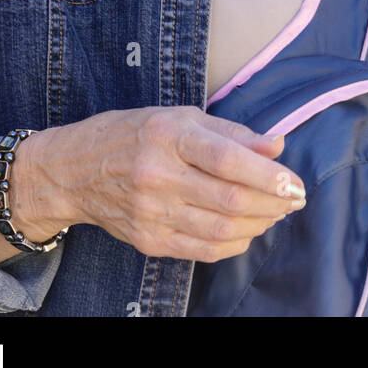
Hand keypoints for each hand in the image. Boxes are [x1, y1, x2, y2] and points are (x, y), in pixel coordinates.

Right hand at [6, 107, 305, 264]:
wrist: (73, 171)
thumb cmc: (133, 134)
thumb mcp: (180, 117)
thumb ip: (232, 133)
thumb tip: (277, 146)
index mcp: (168, 135)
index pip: (227, 159)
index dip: (267, 175)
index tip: (294, 182)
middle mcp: (158, 175)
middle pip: (229, 199)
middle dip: (272, 203)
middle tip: (294, 200)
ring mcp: (151, 212)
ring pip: (221, 229)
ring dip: (258, 224)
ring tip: (274, 213)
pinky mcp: (148, 240)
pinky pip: (203, 250)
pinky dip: (234, 243)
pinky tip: (247, 231)